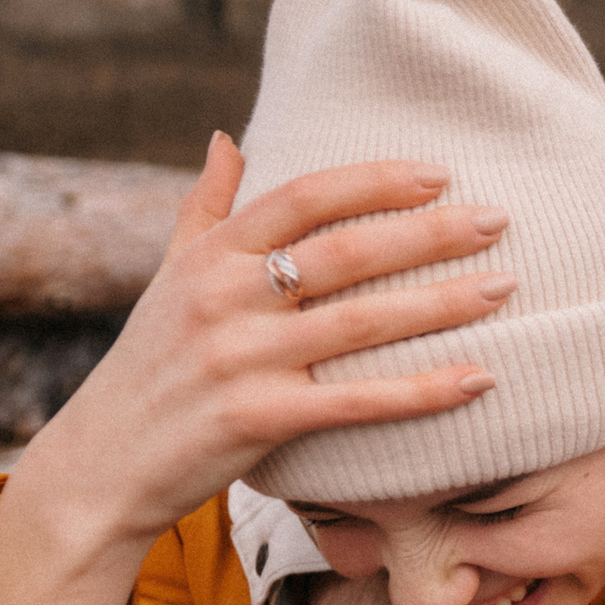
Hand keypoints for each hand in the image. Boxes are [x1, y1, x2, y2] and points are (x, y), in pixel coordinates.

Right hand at [35, 133, 514, 543]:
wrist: (101, 467)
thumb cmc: (149, 366)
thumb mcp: (168, 277)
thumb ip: (205, 207)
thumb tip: (226, 137)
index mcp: (209, 256)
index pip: (303, 197)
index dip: (374, 181)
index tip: (439, 173)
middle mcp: (223, 298)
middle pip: (345, 252)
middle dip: (429, 233)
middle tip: (499, 220)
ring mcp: (240, 360)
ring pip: (361, 323)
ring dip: (440, 304)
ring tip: (503, 288)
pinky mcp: (257, 421)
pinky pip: (357, 401)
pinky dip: (422, 392)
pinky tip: (478, 380)